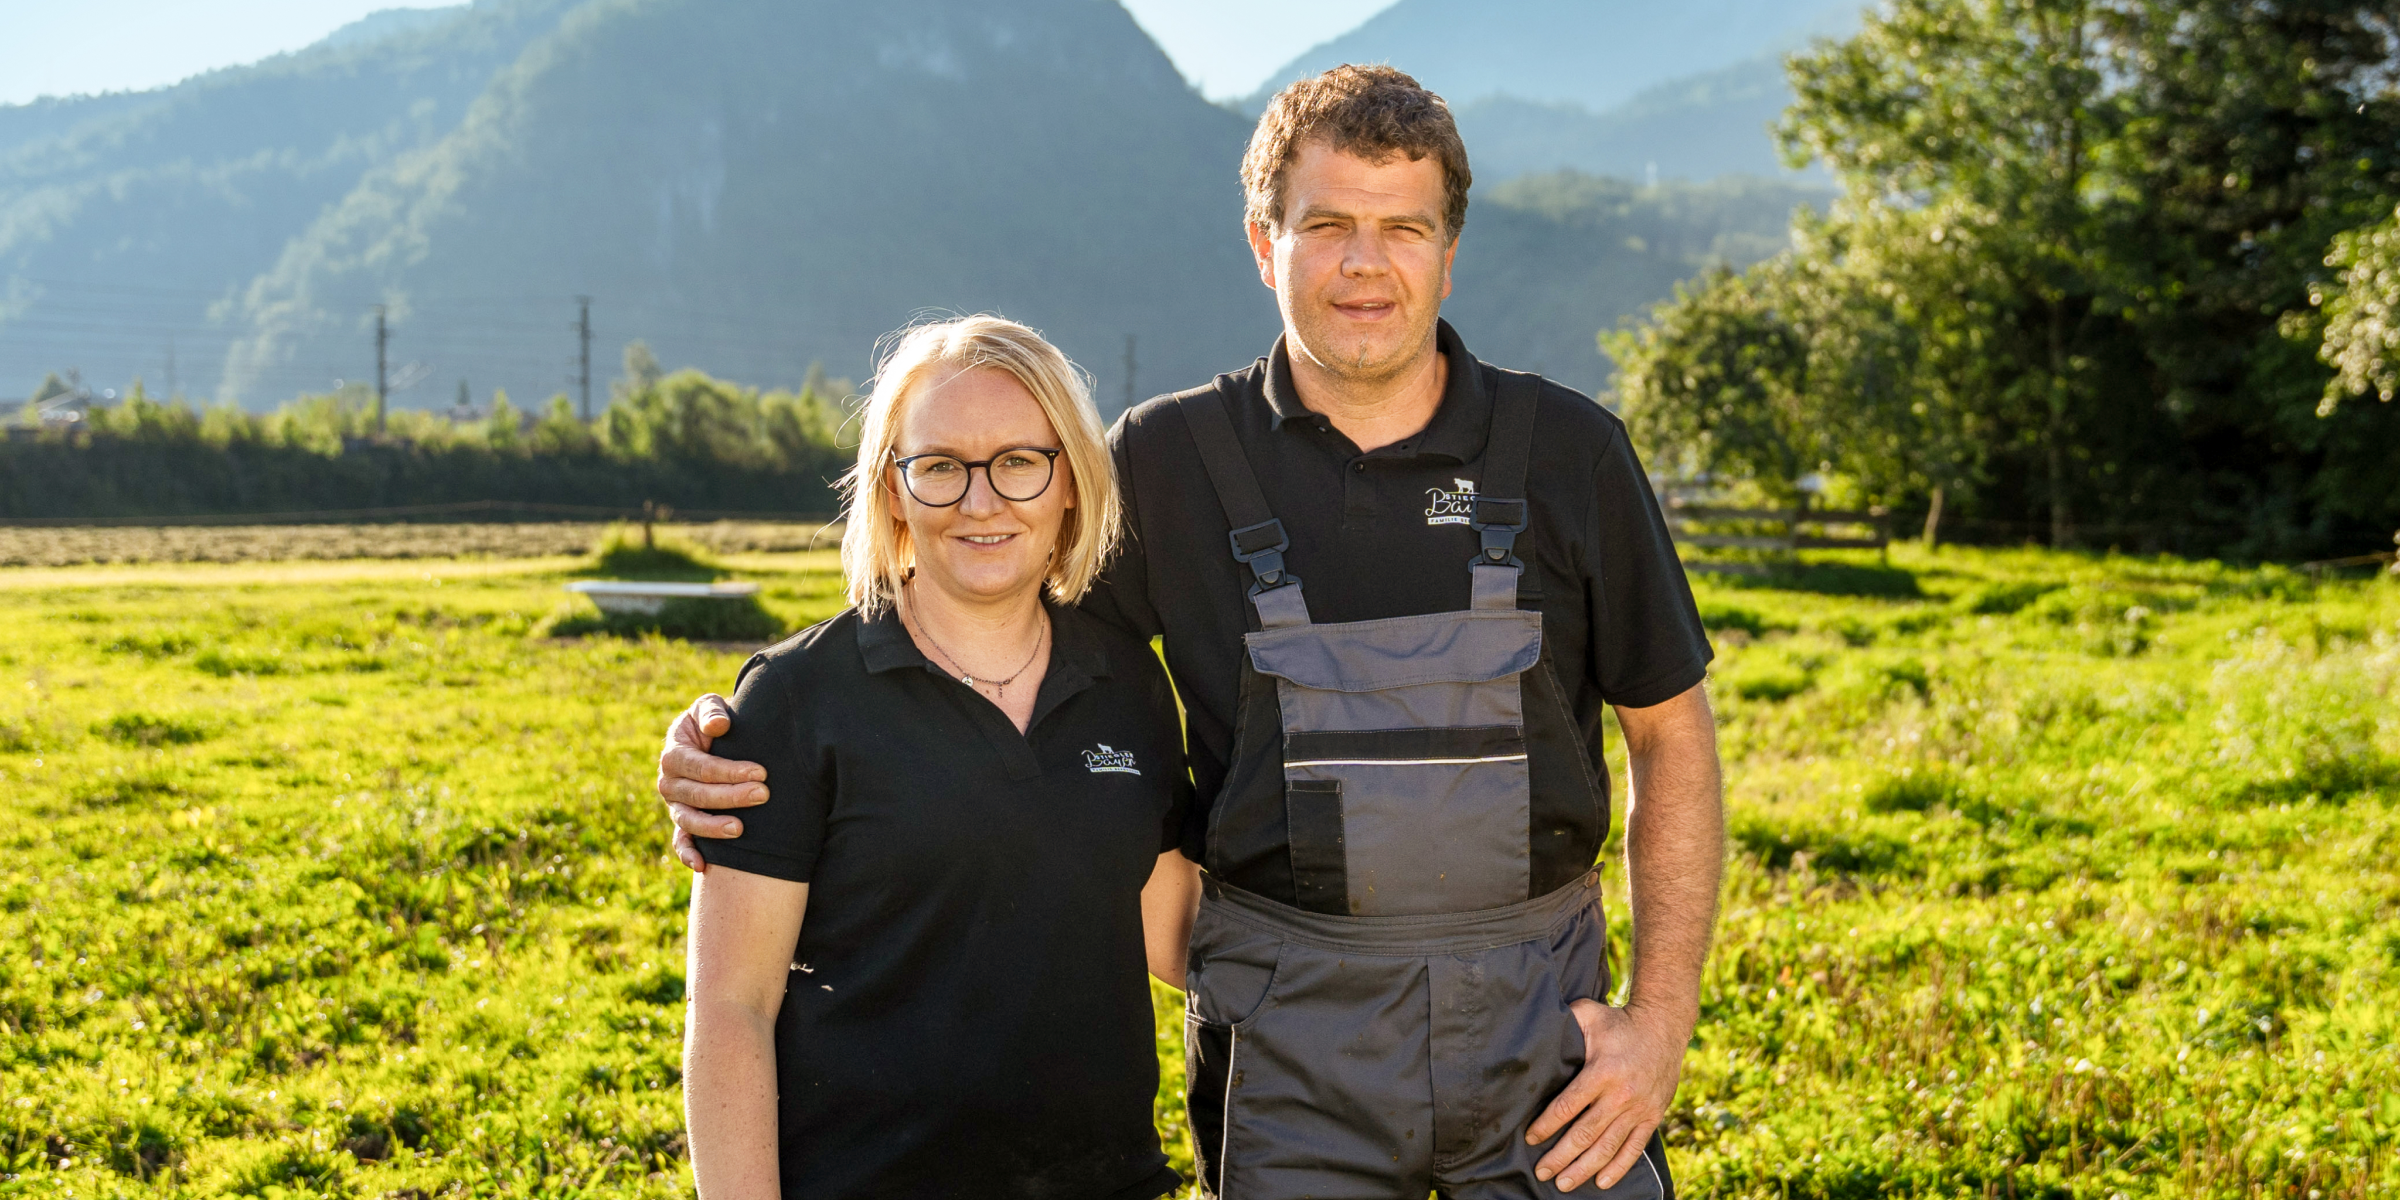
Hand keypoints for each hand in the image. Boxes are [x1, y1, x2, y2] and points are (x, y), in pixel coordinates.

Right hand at [655, 693, 768, 871]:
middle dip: (731, 797)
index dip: (729, 771)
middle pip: (697, 795)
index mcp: (674, 754)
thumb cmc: (716, 721)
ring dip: (712, 827)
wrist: (717, 740)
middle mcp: (669, 782)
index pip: (701, 767)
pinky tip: (701, 866)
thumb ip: (711, 711)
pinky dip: (687, 854)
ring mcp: (675, 805)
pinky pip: (680, 842)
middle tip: (763, 794)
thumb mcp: (709, 707)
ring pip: (688, 820)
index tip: (761, 772)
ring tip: (740, 829)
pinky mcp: (682, 822)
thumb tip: (719, 725)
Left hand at [1527, 1000, 1686, 1190]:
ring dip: (1584, 1169)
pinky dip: (1618, 1168)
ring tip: (1564, 1183)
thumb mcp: (1588, 1015)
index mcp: (1602, 1071)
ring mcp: (1639, 1108)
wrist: (1663, 1027)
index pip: (1567, 1106)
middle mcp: (1621, 1095)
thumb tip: (1533, 1033)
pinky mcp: (1653, 1116)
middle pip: (1585, 1134)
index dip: (1546, 1126)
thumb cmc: (1618, 1021)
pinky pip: (1634, 1148)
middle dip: (1560, 1156)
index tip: (1531, 1139)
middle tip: (1541, 1172)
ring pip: (1607, 1147)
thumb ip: (1564, 1025)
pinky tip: (1601, 1182)